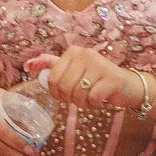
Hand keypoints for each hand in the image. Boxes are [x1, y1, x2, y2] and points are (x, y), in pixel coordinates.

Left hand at [27, 48, 141, 113]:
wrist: (127, 86)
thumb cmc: (97, 79)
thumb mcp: (73, 69)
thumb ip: (51, 65)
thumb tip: (28, 65)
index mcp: (73, 52)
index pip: (52, 79)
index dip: (57, 92)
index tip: (67, 93)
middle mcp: (85, 54)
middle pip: (64, 87)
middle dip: (71, 98)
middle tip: (81, 97)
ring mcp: (99, 65)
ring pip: (77, 94)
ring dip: (83, 102)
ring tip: (91, 97)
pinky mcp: (111, 78)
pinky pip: (92, 98)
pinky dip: (94, 104)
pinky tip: (100, 99)